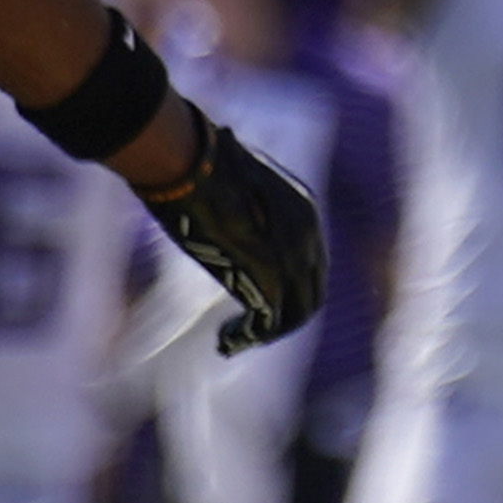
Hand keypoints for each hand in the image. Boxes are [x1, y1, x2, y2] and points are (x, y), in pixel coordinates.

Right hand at [137, 109, 326, 352]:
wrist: (190, 161)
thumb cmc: (197, 165)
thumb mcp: (230, 184)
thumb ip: (239, 205)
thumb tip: (214, 192)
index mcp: (303, 209)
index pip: (311, 264)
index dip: (289, 288)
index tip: (256, 300)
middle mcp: (309, 233)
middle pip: (312, 292)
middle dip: (284, 317)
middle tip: (245, 330)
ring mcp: (294, 255)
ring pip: (298, 312)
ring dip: (268, 333)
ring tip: (230, 339)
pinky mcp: (271, 274)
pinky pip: (272, 321)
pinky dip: (249, 337)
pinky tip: (225, 341)